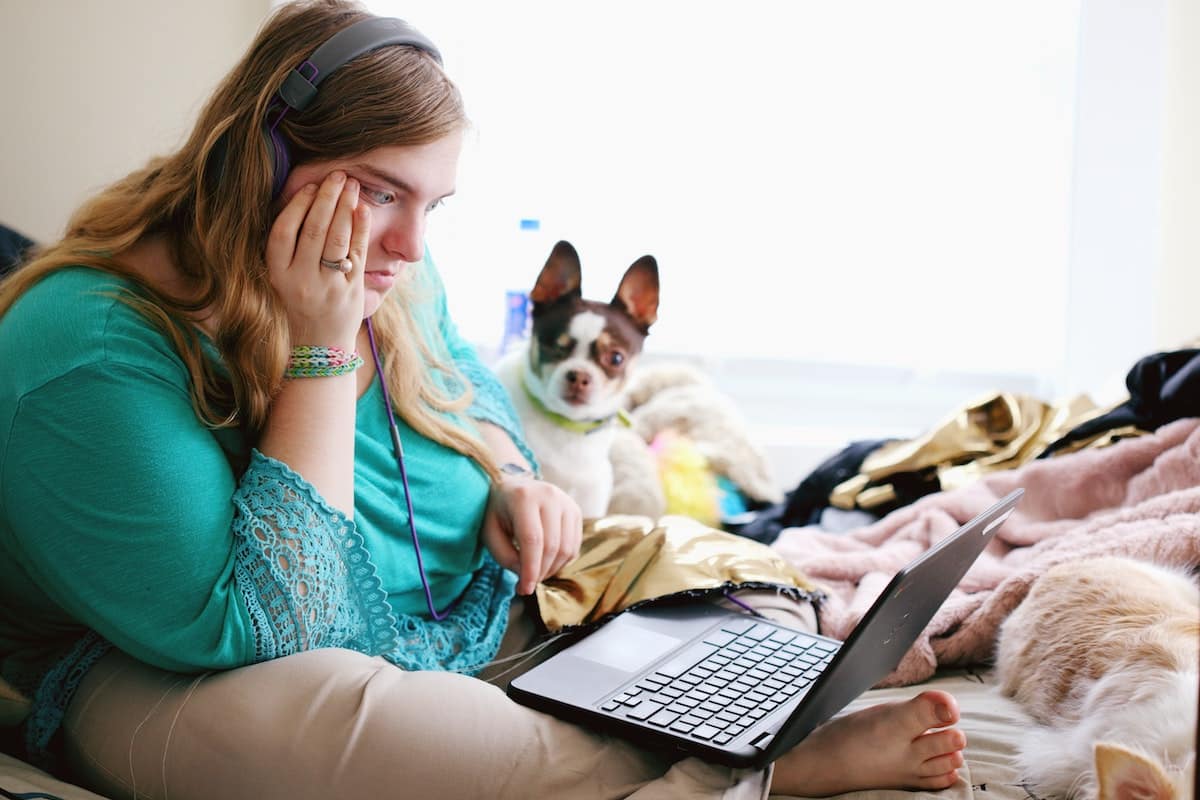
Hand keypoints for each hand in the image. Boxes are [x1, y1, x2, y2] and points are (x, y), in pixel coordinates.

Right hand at [266, 171, 371, 348]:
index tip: (310, 185)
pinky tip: (363, 210)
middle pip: (312, 230)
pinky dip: (361, 230)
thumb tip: (304, 202)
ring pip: (336, 240)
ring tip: (353, 185)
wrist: (318, 347)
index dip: (296, 205)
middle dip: (327, 198)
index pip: (283, 231)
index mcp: (277, 274)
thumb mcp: (282, 278)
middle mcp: (299, 281)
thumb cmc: (300, 304)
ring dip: (346, 208)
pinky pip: (357, 255)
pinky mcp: (350, 293)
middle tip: (338, 175)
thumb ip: (288, 248)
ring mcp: (327, 287)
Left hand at [481, 474, 582, 594]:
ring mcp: (566, 502)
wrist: (512, 486)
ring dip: (552, 569)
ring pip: (567, 548)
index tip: (524, 589)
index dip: (530, 569)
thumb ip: (505, 557)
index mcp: (524, 497)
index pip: (532, 540)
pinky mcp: (575, 510)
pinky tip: (546, 561)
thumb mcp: (490, 533)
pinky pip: (574, 546)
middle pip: (552, 546)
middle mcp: (549, 495)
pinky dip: (561, 561)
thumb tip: (527, 576)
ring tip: (535, 572)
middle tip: (526, 584)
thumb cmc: (498, 512)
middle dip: (540, 572)